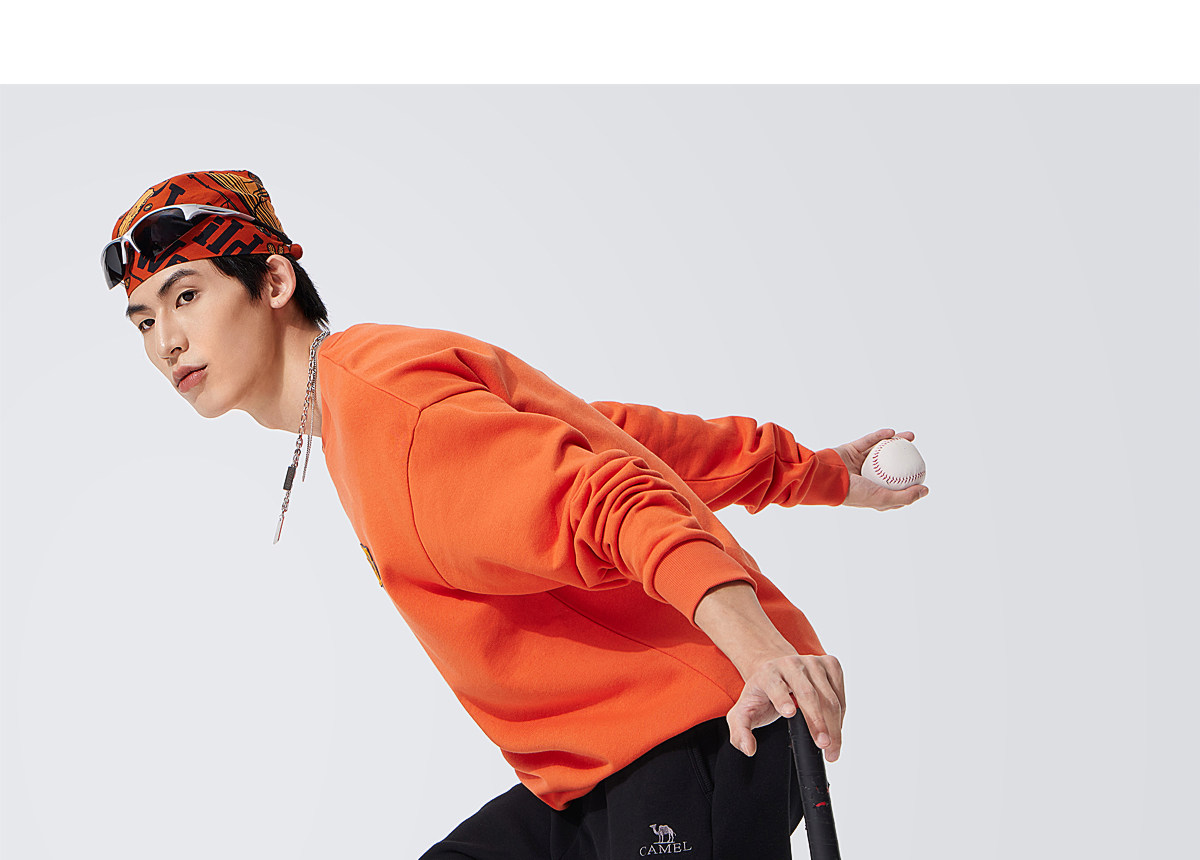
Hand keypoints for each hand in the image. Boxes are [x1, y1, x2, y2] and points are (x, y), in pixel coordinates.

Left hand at [727, 652, 845, 761]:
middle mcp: (790, 664)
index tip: (790, 713)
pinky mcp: (829, 663)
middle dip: (818, 721)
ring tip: (832, 748)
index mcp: (767, 673)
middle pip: (807, 693)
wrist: (776, 672)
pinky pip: (840, 692)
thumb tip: (749, 748)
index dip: (782, 698)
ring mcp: (812, 661)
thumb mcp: (743, 713)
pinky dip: (841, 714)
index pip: (775, 685)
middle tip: (824, 745)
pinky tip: (835, 728)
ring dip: (834, 724)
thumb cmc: (762, 695)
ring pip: (828, 696)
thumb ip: (740, 732)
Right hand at [835, 428, 928, 509]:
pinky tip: (892, 432)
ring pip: (881, 451)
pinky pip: (868, 440)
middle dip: (905, 459)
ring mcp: (858, 463)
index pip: (893, 489)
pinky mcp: (851, 449)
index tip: (920, 477)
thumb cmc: (853, 492)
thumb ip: (905, 496)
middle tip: (917, 454)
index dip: (907, 484)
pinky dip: (879, 436)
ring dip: (896, 442)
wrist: (826, 478)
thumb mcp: (883, 499)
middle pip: (890, 466)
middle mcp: (866, 477)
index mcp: (871, 492)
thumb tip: (925, 490)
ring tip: (910, 436)